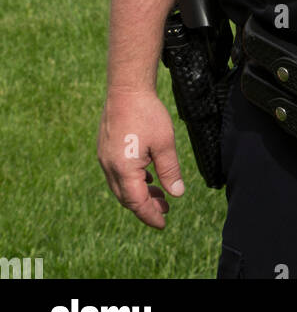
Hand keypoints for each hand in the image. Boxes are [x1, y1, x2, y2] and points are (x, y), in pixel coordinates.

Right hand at [98, 89, 184, 228]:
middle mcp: (109, 167)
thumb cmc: (147, 113)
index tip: (163, 223)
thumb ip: (170, 171)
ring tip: (159, 193)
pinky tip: (147, 175)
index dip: (150, 215)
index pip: (137, 203)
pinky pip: (117, 173)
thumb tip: (177, 194)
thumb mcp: (164, 143)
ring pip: (121, 186)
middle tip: (165, 209)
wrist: (126, 88)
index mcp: (123, 170)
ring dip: (139, 193)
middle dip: (145, 206)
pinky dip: (132, 180)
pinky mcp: (105, 148)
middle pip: (126, 198)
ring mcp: (105, 157)